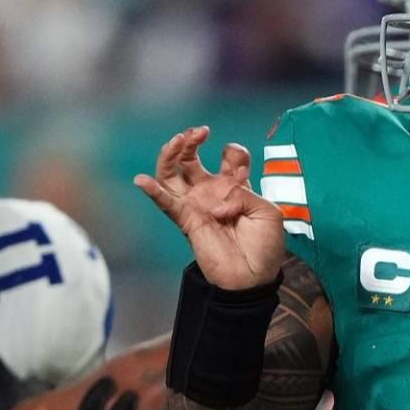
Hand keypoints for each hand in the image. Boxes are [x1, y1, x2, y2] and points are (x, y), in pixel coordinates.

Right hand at [133, 127, 287, 290]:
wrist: (254, 277)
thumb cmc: (265, 247)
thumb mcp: (268, 213)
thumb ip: (245, 195)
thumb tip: (218, 202)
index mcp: (235, 186)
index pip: (230, 158)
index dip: (234, 153)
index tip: (240, 166)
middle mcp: (212, 192)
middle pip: (192, 158)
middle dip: (192, 140)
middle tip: (200, 132)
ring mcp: (197, 204)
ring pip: (172, 173)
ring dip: (171, 154)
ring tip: (177, 142)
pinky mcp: (186, 220)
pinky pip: (165, 203)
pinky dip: (152, 191)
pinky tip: (142, 180)